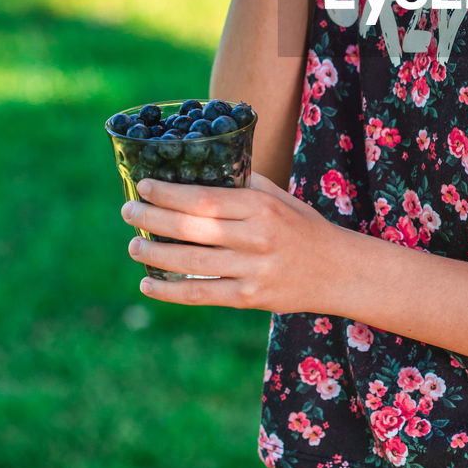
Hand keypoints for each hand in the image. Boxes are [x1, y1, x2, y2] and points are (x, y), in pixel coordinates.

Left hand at [120, 170, 343, 310]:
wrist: (339, 271)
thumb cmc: (304, 228)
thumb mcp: (280, 198)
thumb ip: (244, 184)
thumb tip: (203, 169)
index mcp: (261, 207)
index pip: (204, 198)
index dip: (168, 194)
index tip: (144, 186)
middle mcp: (256, 237)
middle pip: (191, 228)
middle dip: (152, 219)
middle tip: (128, 212)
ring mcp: (252, 270)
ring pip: (190, 263)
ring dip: (154, 254)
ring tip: (133, 246)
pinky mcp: (249, 298)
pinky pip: (201, 294)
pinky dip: (170, 291)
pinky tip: (147, 283)